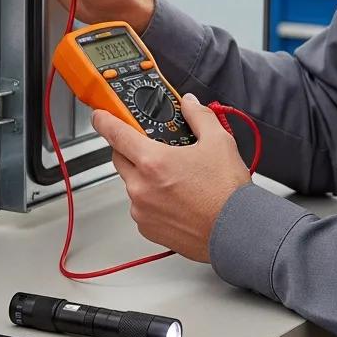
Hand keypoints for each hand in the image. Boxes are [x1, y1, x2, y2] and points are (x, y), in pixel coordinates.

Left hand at [91, 94, 252, 261]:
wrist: (237, 232)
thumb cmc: (227, 194)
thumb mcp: (219, 142)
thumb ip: (199, 117)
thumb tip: (190, 104)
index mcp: (153, 161)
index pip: (115, 133)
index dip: (104, 120)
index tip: (100, 115)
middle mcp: (141, 187)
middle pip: (120, 158)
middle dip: (130, 149)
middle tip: (154, 147)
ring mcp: (142, 210)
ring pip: (131, 184)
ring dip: (143, 177)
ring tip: (174, 178)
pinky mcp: (148, 228)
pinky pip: (140, 207)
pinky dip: (151, 200)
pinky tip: (175, 198)